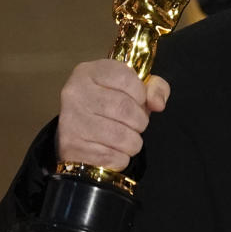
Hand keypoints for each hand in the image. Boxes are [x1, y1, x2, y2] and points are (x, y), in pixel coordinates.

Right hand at [55, 59, 169, 169]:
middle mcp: (76, 93)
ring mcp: (72, 120)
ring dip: (133, 142)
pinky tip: (113, 151)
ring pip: (121, 136)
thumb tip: (158, 103)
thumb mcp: (131, 90)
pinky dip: (121, 158)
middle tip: (135, 124)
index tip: (139, 101)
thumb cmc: (108, 110)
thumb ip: (153, 88)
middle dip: (140, 121)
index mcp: (88, 72)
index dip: (140, 93)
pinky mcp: (73, 147)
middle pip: (125, 108)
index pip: (125, 77)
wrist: (78, 138)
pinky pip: (113, 157)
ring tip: (126, 139)